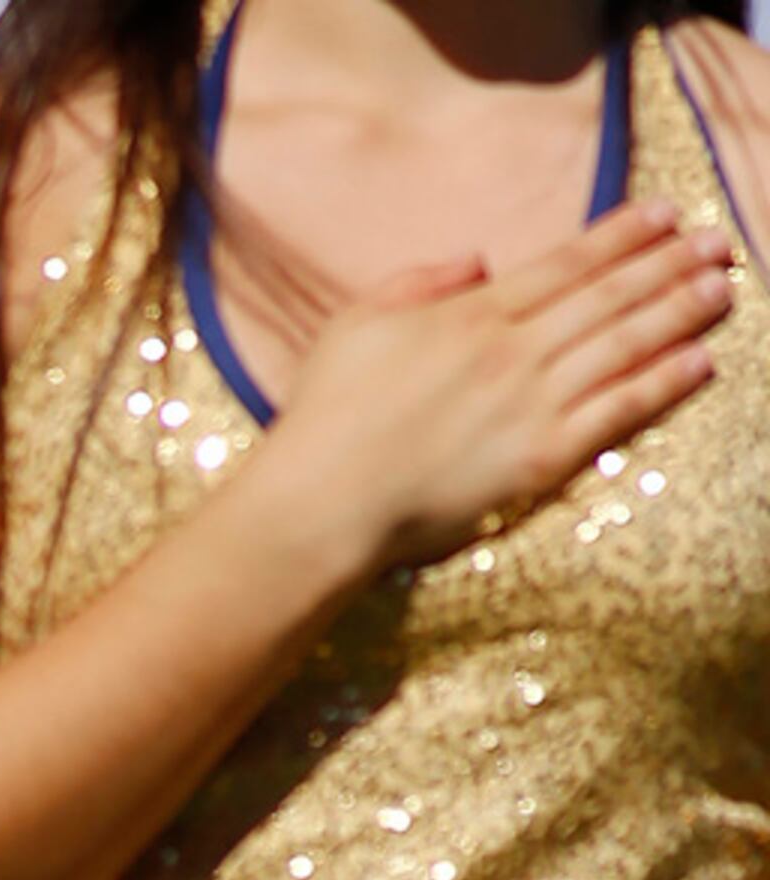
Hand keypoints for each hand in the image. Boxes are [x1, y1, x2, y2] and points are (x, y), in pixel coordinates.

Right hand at [261, 200, 731, 573]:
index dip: (621, 236)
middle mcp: (512, 350)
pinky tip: (700, 360)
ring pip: (625, 345)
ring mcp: (532, 403)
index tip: (665, 214)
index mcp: (469, 315)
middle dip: (670, 264)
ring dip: (681, 312)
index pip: (565, 264)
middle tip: (718, 242)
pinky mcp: (543, 456)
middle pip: (609, 297)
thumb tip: (477, 260)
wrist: (322, 499)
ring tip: (723, 288)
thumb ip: (418, 283)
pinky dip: (663, 381)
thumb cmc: (326, 415)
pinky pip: (617, 410)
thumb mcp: (354, 324)